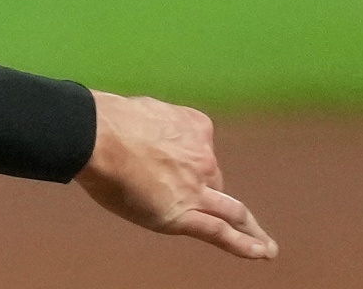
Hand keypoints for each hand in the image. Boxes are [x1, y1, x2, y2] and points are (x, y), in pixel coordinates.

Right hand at [74, 91, 278, 259]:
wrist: (98, 137)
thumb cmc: (109, 121)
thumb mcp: (144, 111)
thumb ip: (156, 127)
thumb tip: (146, 134)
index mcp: (196, 127)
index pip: (200, 153)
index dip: (189, 163)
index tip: (172, 166)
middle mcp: (203, 158)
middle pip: (215, 182)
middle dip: (213, 195)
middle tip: (218, 209)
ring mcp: (198, 187)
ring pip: (232, 211)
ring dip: (251, 228)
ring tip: (265, 243)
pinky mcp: (184, 213)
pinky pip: (219, 233)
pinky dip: (244, 245)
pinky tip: (261, 252)